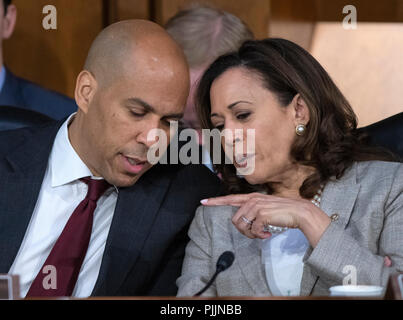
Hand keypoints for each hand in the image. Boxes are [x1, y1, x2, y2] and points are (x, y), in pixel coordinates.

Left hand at [201, 193, 330, 246]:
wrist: (300, 212)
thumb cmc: (284, 212)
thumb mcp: (266, 208)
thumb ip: (254, 211)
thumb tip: (245, 223)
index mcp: (252, 197)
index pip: (230, 198)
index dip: (215, 201)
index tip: (203, 201)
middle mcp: (252, 199)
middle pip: (235, 219)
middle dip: (243, 231)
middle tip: (255, 233)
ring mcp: (256, 206)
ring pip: (242, 226)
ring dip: (251, 234)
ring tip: (262, 233)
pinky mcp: (262, 214)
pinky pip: (252, 231)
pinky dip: (259, 236)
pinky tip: (267, 234)